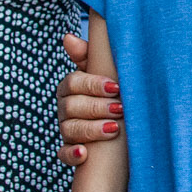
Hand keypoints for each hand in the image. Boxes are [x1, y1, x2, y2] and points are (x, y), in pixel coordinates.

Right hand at [57, 30, 122, 166]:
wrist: (128, 130)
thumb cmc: (116, 94)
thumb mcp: (107, 74)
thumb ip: (90, 56)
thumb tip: (68, 37)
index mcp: (72, 87)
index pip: (73, 82)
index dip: (93, 84)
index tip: (116, 87)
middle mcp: (66, 108)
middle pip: (71, 106)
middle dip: (97, 107)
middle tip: (120, 109)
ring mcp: (67, 130)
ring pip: (69, 129)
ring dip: (92, 129)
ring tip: (114, 129)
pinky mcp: (71, 152)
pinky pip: (63, 155)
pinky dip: (72, 154)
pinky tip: (84, 153)